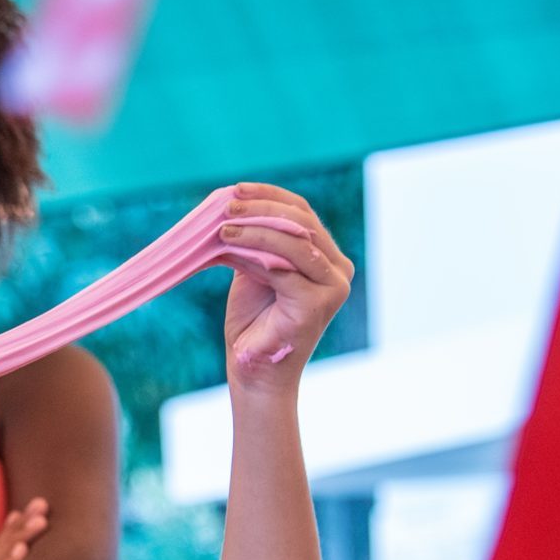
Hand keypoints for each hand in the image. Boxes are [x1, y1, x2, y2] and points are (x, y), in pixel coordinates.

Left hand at [215, 183, 352, 394]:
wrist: (253, 369)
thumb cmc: (253, 323)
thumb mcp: (254, 270)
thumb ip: (255, 241)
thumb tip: (232, 205)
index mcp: (326, 258)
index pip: (302, 213)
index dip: (270, 196)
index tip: (236, 190)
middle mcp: (337, 269)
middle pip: (302, 221)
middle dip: (261, 208)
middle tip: (226, 205)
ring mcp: (333, 286)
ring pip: (295, 241)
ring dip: (255, 229)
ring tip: (222, 226)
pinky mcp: (318, 303)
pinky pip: (284, 267)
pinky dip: (255, 252)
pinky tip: (228, 247)